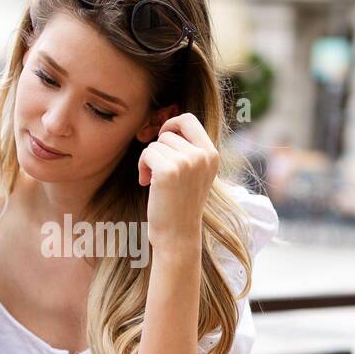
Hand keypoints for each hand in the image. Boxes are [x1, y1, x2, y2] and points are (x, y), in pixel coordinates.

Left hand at [137, 112, 218, 255]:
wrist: (178, 235)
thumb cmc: (181, 204)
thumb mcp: (195, 173)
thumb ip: (190, 150)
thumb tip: (170, 123)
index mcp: (212, 155)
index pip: (189, 119)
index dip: (171, 124)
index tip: (163, 138)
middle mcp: (202, 156)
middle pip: (168, 133)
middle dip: (158, 149)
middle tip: (158, 169)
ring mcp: (186, 162)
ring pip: (155, 144)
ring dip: (149, 160)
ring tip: (154, 181)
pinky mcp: (168, 171)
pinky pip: (146, 154)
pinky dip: (142, 167)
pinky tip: (146, 183)